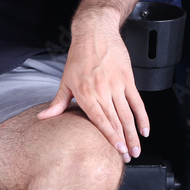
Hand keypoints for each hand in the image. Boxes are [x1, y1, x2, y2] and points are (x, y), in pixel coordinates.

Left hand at [37, 13, 148, 162]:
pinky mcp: (127, 79)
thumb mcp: (65, 80)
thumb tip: (43, 118)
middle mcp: (101, 90)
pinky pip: (137, 102)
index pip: (99, 120)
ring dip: (133, 134)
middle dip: (123, 141)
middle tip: (128, 156)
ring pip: (127, 114)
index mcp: (85, 93)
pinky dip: (143, 117)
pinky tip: (145, 130)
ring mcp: (116, 85)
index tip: (117, 150)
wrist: (94, 33)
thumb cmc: (78, 56)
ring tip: (136, 149)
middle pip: (115, 121)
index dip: (110, 137)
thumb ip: (58, 102)